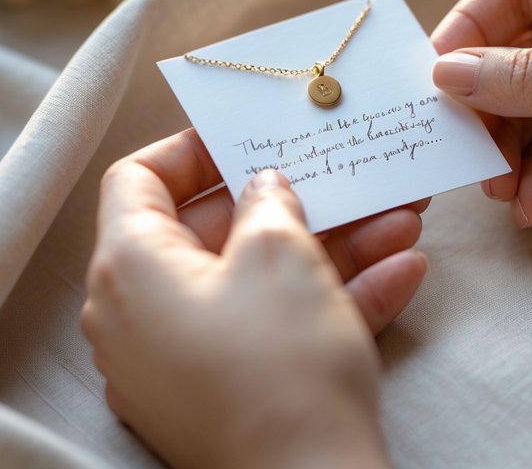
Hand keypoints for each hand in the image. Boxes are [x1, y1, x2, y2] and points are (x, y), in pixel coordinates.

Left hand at [82, 128, 427, 468]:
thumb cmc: (280, 368)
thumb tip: (262, 187)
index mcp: (129, 269)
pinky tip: (402, 271)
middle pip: (212, 231)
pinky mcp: (225, 397)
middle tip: (341, 173)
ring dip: (330, 246)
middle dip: (292, 199)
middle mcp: (140, 318)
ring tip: (398, 215)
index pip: (137, 180)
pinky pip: (271, 329)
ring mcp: (182, 364)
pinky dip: (328, 300)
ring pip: (256, 282)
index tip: (247, 135)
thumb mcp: (281, 254)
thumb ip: (267, 201)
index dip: (193, 148)